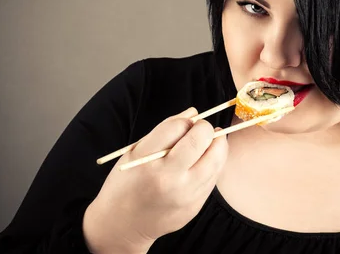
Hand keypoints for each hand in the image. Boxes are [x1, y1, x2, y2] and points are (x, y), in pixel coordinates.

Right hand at [83, 107, 227, 252]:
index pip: (178, 127)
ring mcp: (185, 195)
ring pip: (216, 160)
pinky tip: (205, 161)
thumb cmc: (127, 182)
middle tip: (204, 129)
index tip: (189, 122)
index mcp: (148, 161)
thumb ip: (166, 130)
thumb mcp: (136, 151)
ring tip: (210, 141)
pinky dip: (214, 165)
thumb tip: (194, 113)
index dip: (188, 121)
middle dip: (206, 129)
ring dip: (217, 145)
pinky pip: (213, 178)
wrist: (122, 225)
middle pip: (201, 141)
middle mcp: (169, 178)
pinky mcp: (195, 206)